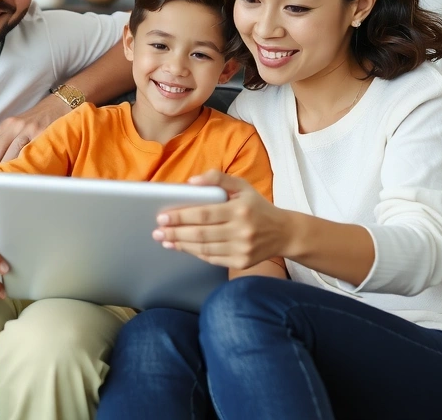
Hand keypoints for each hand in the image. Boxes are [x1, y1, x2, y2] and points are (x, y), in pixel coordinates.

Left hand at [0, 94, 69, 173]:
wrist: (59, 106)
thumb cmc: (38, 120)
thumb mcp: (19, 126)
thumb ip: (8, 141)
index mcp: (7, 124)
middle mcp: (16, 125)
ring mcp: (29, 128)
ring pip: (13, 150)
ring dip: (7, 166)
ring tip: (2, 181)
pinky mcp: (42, 133)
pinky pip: (31, 151)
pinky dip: (25, 162)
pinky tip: (22, 171)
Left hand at [153, 169, 292, 269]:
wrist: (283, 232)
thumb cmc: (257, 206)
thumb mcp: (242, 186)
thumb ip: (217, 178)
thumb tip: (192, 181)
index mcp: (239, 209)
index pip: (204, 214)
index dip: (181, 216)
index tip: (162, 217)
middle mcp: (241, 231)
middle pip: (201, 234)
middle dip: (175, 233)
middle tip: (157, 231)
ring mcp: (242, 249)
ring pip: (204, 248)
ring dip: (181, 245)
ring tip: (165, 240)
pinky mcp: (242, 262)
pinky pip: (212, 258)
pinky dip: (195, 253)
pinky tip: (183, 247)